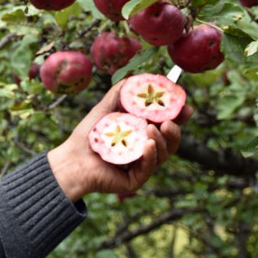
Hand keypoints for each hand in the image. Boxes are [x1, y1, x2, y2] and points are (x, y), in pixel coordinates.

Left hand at [47, 81, 192, 201]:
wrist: (71, 159)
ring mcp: (141, 166)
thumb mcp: (104, 109)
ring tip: (153, 129)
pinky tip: (149, 145)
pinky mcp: (135, 180)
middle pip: (170, 141)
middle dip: (175, 130)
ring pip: (163, 154)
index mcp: (142, 134)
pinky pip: (148, 168)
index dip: (179, 117)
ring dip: (162, 141)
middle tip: (170, 121)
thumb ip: (119, 94)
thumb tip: (135, 77)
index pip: (166, 125)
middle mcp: (145, 150)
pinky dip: (151, 156)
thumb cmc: (88, 136)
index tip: (186, 107)